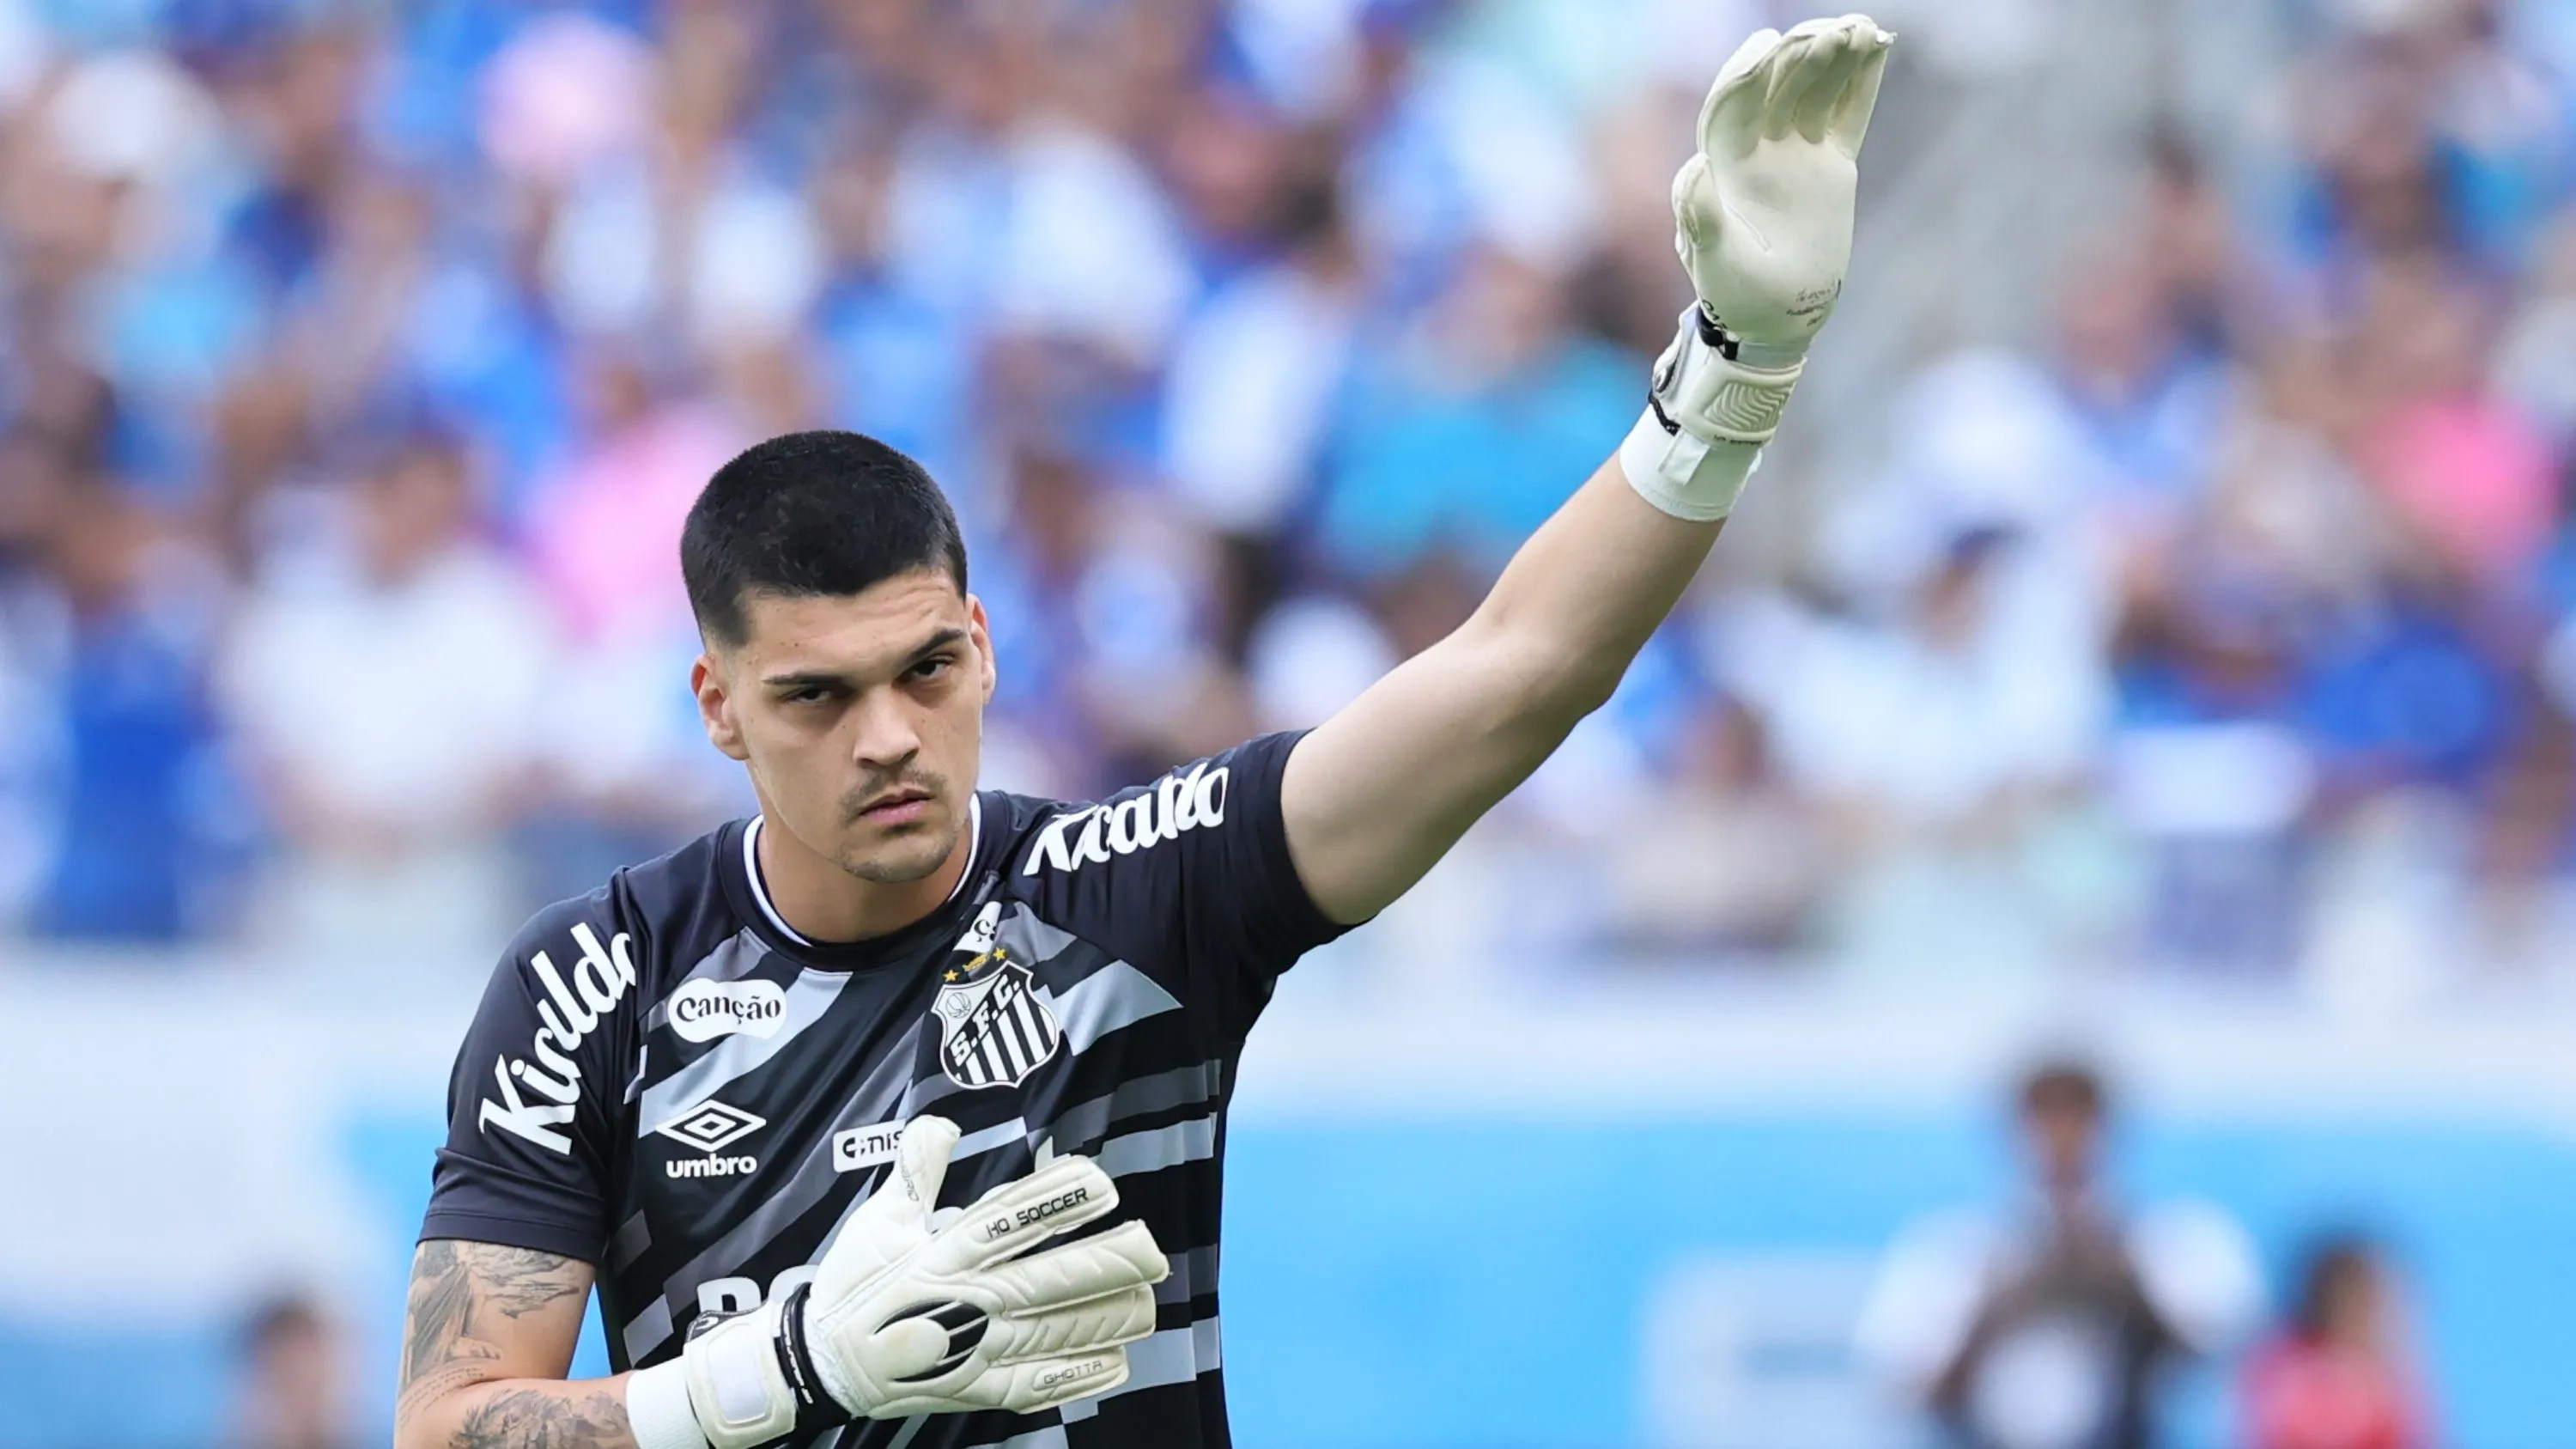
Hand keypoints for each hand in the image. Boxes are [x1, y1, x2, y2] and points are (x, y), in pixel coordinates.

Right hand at [631, 1117, 1165, 1448]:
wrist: (820, 1364)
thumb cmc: (854, 1283)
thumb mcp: (878, 1219)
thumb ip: (915, 1169)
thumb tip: (941, 1122)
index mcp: (943, 1256)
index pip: (1006, 1223)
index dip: (1054, 1203)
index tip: (1101, 1184)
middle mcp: (964, 1303)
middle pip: (1042, 1282)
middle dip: (1100, 1267)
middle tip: (1151, 1251)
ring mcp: (970, 1351)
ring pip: (1047, 1334)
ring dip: (1101, 1320)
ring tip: (1148, 1304)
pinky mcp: (971, 1389)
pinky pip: (1028, 1386)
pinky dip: (1071, 1379)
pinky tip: (1114, 1366)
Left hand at [1675, 15, 1892, 350]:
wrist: (1774, 319)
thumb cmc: (1736, 296)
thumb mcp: (1715, 263)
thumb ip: (1702, 218)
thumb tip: (1693, 166)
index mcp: (1722, 165)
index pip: (1732, 107)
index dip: (1748, 75)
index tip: (1770, 46)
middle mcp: (1757, 149)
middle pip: (1776, 88)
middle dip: (1798, 58)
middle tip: (1828, 32)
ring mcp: (1795, 152)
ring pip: (1814, 92)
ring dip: (1834, 59)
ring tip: (1860, 28)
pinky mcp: (1829, 164)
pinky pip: (1847, 114)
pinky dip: (1862, 82)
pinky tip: (1878, 46)